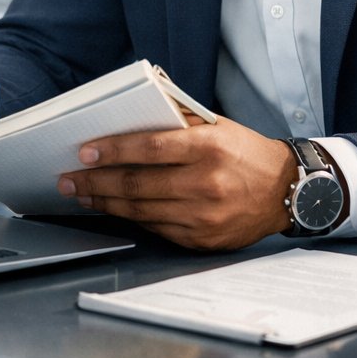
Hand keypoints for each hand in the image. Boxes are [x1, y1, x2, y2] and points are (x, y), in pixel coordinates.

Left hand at [56, 117, 297, 249]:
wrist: (288, 191)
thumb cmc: (246, 153)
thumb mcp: (218, 127)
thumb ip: (177, 121)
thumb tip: (130, 118)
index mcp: (208, 147)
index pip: (149, 149)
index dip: (112, 151)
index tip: (84, 153)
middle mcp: (205, 183)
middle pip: (137, 185)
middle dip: (95, 182)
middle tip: (68, 178)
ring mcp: (204, 215)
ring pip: (140, 211)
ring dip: (105, 203)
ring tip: (82, 194)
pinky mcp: (202, 239)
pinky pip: (156, 228)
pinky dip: (130, 219)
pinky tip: (113, 210)